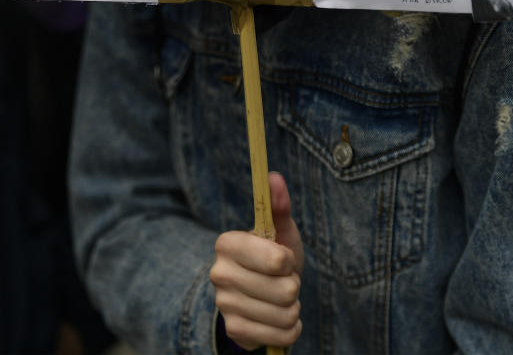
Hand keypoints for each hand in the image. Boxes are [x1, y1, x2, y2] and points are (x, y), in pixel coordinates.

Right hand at [210, 172, 304, 349]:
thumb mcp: (280, 232)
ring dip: (292, 308)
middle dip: (293, 286)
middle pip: (285, 291)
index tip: (283, 259)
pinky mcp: (234, 330)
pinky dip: (289, 329)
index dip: (288, 262)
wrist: (263, 295)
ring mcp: (224, 304)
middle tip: (282, 280)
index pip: (276, 261)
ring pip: (285, 315)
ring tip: (280, 298)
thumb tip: (274, 176)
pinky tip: (278, 318)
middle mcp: (219, 273)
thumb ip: (278, 206)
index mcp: (227, 243)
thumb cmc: (274, 258)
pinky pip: (280, 336)